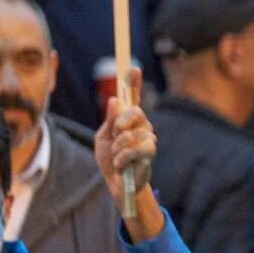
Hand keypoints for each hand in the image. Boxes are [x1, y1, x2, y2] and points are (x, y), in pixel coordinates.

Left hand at [95, 68, 164, 238]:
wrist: (117, 184)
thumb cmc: (110, 160)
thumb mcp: (103, 137)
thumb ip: (110, 120)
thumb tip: (114, 100)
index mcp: (128, 120)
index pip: (132, 98)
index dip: (134, 82)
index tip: (133, 68)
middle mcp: (142, 126)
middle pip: (135, 111)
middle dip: (120, 122)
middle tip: (115, 133)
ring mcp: (148, 139)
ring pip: (134, 132)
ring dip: (120, 146)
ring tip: (117, 157)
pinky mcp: (150, 154)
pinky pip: (137, 149)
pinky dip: (123, 158)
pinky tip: (122, 165)